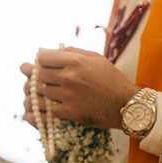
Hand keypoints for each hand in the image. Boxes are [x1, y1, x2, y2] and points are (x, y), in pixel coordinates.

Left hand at [19, 47, 138, 129]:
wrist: (126, 105)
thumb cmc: (111, 79)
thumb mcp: (95, 58)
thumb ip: (72, 52)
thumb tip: (49, 50)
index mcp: (75, 61)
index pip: (42, 58)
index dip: (39, 61)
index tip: (40, 64)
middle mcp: (69, 77)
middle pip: (38, 75)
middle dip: (35, 77)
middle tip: (35, 79)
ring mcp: (68, 95)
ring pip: (42, 93)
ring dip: (40, 94)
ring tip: (39, 94)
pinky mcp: (70, 112)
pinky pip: (48, 110)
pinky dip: (45, 110)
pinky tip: (43, 110)